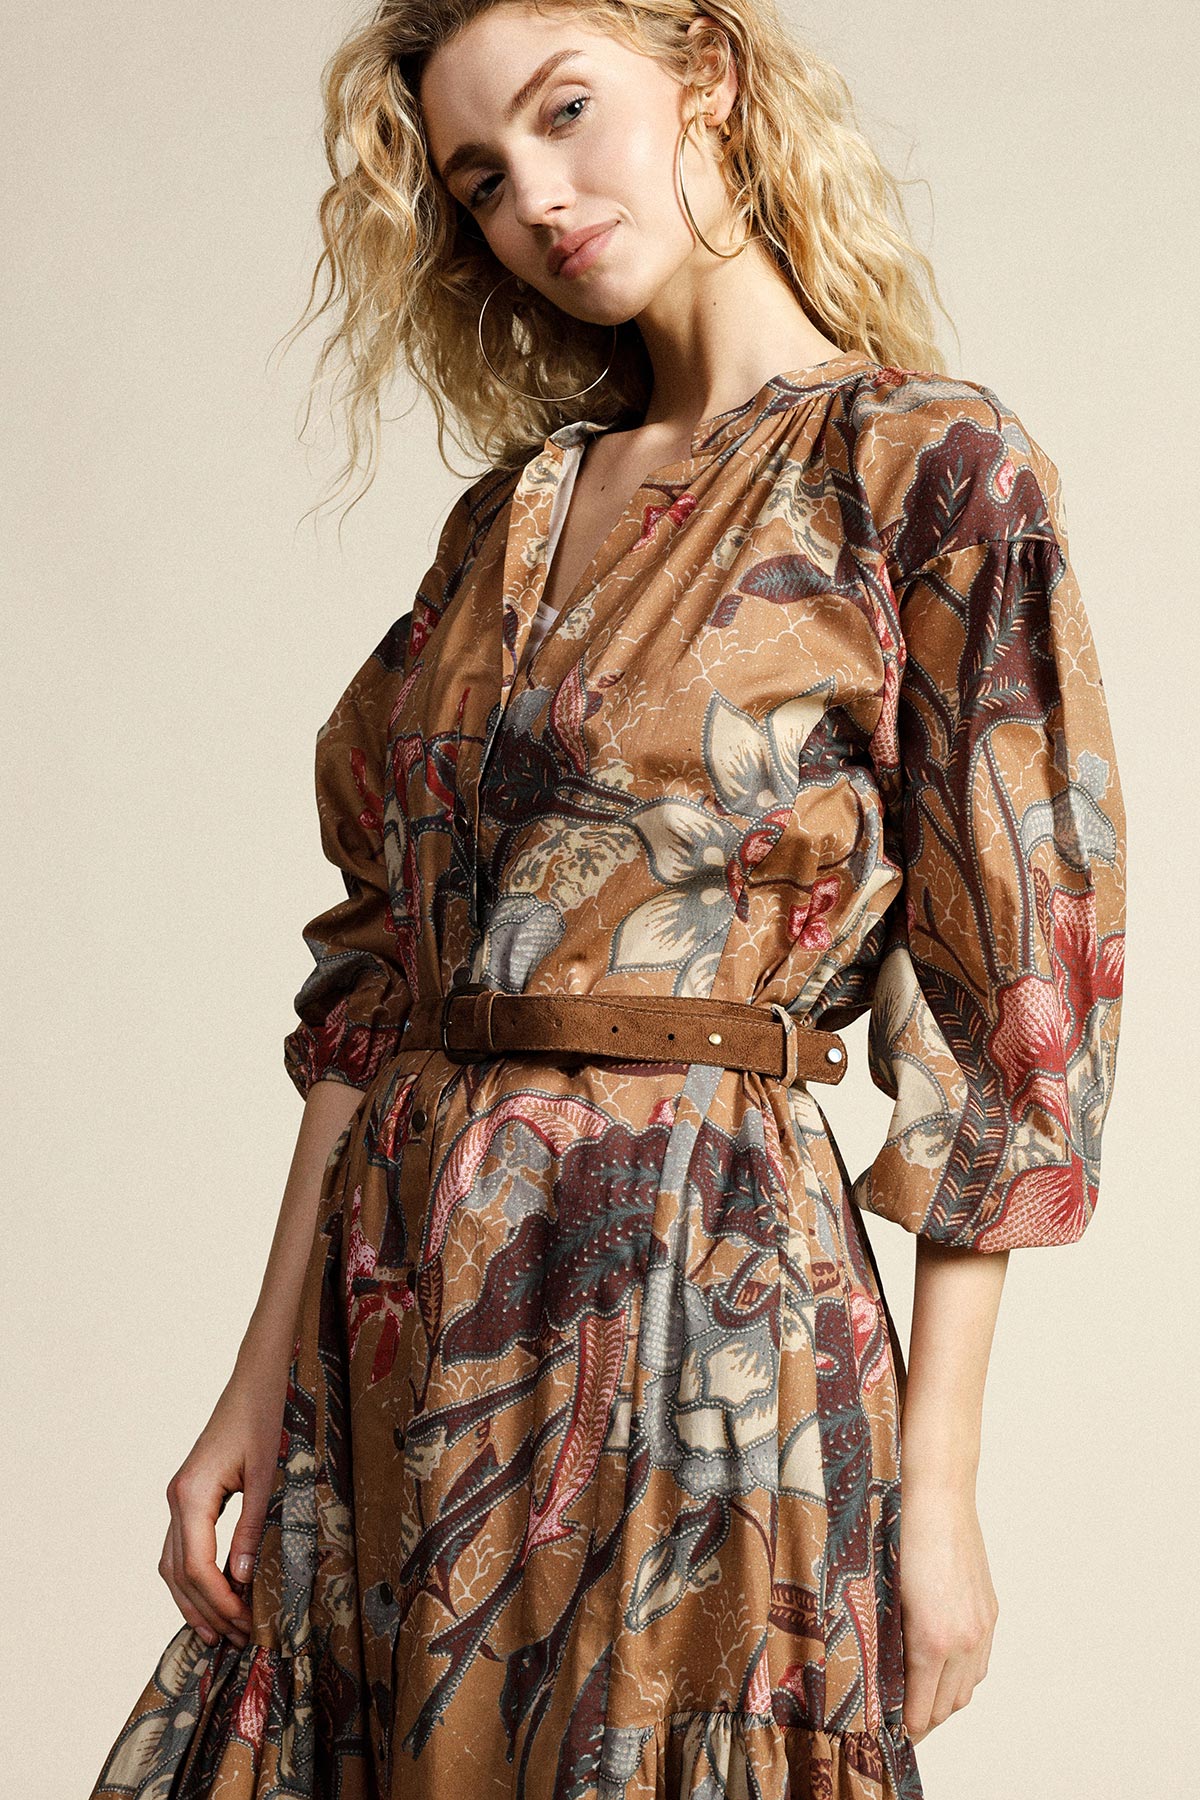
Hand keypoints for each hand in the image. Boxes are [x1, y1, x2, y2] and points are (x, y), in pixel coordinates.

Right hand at [159, 1359, 289, 1651]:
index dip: (217, 1602)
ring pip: (172, 1562)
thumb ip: (253, 1529)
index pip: (196, 1566)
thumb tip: (240, 1582)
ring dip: (192, 1598)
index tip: (242, 1626)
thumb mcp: (268, 1476)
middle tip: (233, 1641)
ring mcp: (180, 1495)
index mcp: (193, 1494)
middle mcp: (177, 1497)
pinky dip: (192, 1575)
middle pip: (178, 1571)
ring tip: (218, 1631)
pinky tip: (212, 1593)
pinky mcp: (191, 1492)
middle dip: (204, 1609)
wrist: (259, 1377)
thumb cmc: (267, 1417)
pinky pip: (181, 1545)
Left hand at [898, 1473, 998, 1741]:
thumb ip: (886, 1640)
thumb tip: (877, 1673)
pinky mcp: (989, 1611)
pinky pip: (980, 1662)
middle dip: (924, 1719)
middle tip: (899, 1722)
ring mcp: (981, 1626)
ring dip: (945, 1701)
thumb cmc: (899, 1536)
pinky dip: (963, 1677)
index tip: (887, 1733)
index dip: (905, 1727)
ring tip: (920, 1701)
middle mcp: (963, 1640)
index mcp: (932, 1641)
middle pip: (947, 1706)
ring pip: (968, 1688)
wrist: (937, 1496)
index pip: (921, 1708)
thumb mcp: (881, 1594)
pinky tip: (944, 1672)